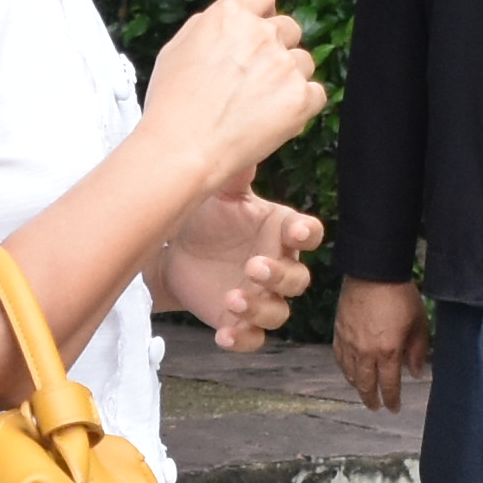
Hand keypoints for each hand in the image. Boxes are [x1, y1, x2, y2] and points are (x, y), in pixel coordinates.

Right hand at [142, 0, 322, 196]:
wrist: (183, 148)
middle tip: (256, 78)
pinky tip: (275, 119)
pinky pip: (316, 94)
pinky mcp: (301, 97)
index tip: (257, 34)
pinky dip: (301, 106)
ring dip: (290, 78)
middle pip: (288, 28)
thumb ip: (206, 28)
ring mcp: (285, 65)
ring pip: (304, 62)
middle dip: (276, 49)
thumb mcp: (175, 49)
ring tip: (261, 104)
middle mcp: (262, 33)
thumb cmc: (172, 105)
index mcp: (230, 15)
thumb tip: (227, 22)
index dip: (261, 15)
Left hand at [155, 188, 322, 352]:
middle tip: (252, 266)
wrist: (175, 252)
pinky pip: (253, 338)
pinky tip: (224, 335)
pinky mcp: (241, 323)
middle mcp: (279, 266)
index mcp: (280, 231)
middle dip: (279, 276)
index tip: (295, 231)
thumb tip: (241, 142)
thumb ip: (235, 176)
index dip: (306, 234)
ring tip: (231, 299)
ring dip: (259, 309)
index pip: (308, 234)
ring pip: (279, 313)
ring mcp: (262, 297)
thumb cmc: (208, 217)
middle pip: (298, 280)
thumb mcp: (219, 194)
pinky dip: (241, 339)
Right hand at [331, 274, 430, 411]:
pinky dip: (345, 369)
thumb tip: (416, 372)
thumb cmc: (401, 295)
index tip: (394, 408)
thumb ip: (419, 351)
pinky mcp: (338, 331)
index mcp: (388, 352)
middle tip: (376, 407)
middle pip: (366, 384)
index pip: (389, 385)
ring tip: (363, 391)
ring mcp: (349, 342)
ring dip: (357, 386)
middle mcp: (365, 352)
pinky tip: (349, 371)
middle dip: (372, 399)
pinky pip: (339, 358)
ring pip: (350, 373)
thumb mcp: (419, 323)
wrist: (373, 271)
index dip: (392, 399)